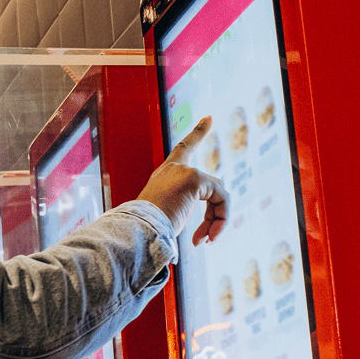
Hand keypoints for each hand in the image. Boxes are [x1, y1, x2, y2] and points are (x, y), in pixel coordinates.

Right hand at [136, 116, 228, 244]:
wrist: (138, 230)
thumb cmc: (146, 230)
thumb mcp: (163, 217)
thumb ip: (178, 214)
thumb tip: (190, 234)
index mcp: (164, 176)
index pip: (183, 149)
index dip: (197, 133)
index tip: (210, 118)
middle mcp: (174, 169)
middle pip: (211, 185)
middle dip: (217, 215)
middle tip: (206, 239)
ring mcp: (185, 172)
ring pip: (218, 195)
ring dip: (217, 221)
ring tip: (205, 240)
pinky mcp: (193, 179)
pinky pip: (221, 198)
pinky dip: (220, 219)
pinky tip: (207, 236)